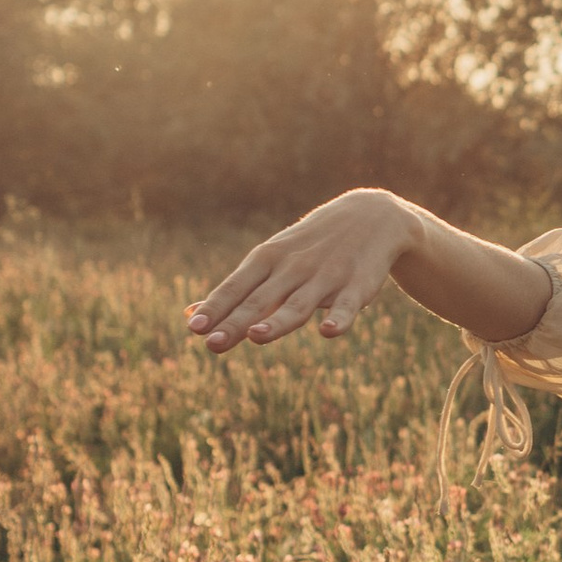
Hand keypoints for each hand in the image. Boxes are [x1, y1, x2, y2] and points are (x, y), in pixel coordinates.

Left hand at [187, 191, 411, 354]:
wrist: (372, 216)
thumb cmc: (309, 246)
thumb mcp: (270, 261)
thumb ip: (235, 293)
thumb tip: (189, 316)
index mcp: (268, 259)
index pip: (236, 287)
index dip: (215, 308)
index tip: (194, 328)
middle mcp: (293, 268)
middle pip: (260, 300)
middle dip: (235, 322)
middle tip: (211, 345)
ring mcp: (326, 277)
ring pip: (298, 305)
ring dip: (277, 321)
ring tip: (256, 336)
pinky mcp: (358, 287)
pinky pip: (346, 306)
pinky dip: (338, 318)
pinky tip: (329, 331)